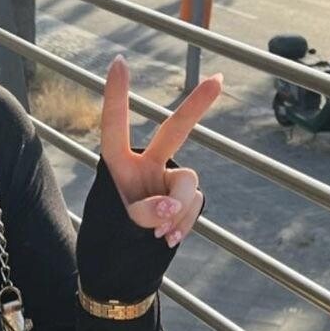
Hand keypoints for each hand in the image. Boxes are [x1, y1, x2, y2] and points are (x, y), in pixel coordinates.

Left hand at [100, 55, 218, 247]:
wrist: (125, 269)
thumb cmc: (110, 241)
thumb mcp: (118, 225)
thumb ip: (142, 212)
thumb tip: (169, 208)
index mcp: (117, 165)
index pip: (115, 126)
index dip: (116, 96)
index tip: (119, 61)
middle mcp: (145, 165)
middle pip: (174, 131)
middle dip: (197, 106)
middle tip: (219, 79)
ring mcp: (167, 182)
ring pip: (187, 183)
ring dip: (176, 210)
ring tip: (157, 234)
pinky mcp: (183, 200)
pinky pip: (193, 205)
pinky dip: (183, 223)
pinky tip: (168, 239)